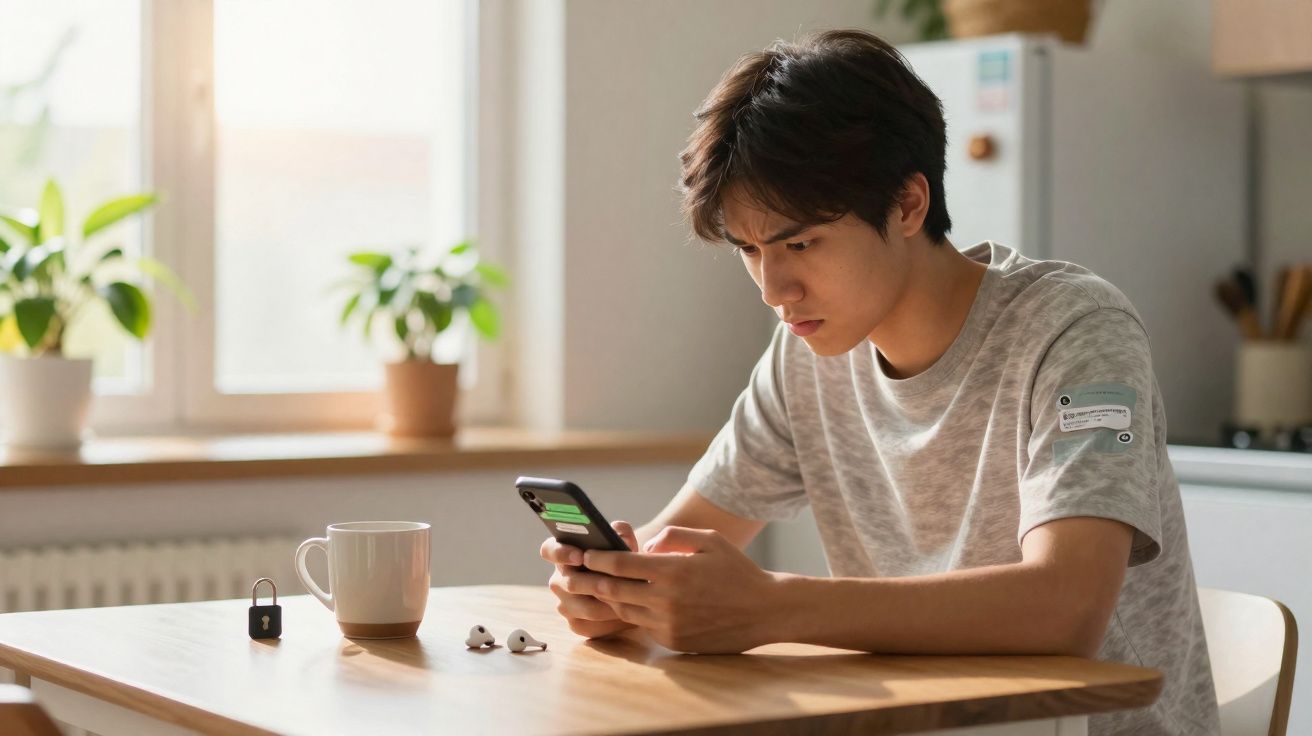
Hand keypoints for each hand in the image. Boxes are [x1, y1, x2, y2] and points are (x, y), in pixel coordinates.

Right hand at [541, 521, 638, 638]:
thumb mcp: (624, 544)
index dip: (562, 553)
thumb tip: (618, 530)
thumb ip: (621, 533)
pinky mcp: (576, 623)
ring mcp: (565, 603)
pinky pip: (590, 625)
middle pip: (570, 584)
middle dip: (596, 583)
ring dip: (609, 604)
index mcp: (563, 553)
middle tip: (616, 583)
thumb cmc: (622, 562)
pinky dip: (610, 622)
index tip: (580, 556)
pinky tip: (628, 616)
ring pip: (585, 607)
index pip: (549, 550)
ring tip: (630, 599)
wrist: (631, 591)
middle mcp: (559, 579)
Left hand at [578, 526, 781, 653]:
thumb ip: (672, 536)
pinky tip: (626, 604)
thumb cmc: (736, 570)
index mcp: (673, 570)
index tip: (583, 553)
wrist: (765, 610)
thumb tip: (644, 545)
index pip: (621, 564)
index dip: (597, 558)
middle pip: (613, 590)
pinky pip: (643, 625)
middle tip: (570, 575)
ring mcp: (668, 624)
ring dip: (606, 600)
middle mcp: (666, 600)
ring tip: (592, 588)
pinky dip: (633, 614)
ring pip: (623, 610)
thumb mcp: (708, 540)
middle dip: (588, 581)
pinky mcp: (673, 641)